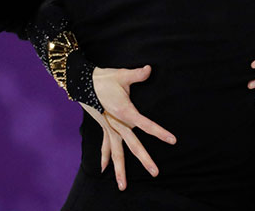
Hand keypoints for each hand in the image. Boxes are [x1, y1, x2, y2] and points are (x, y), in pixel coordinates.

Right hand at [87, 65, 176, 190]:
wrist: (82, 81)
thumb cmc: (104, 78)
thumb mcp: (122, 75)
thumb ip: (137, 75)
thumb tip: (149, 69)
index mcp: (125, 112)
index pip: (146, 125)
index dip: (160, 132)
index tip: (172, 140)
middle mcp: (117, 124)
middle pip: (133, 145)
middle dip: (145, 159)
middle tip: (156, 172)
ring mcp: (109, 127)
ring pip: (116, 151)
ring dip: (120, 169)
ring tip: (123, 186)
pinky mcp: (103, 126)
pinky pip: (105, 145)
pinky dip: (105, 156)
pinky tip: (104, 169)